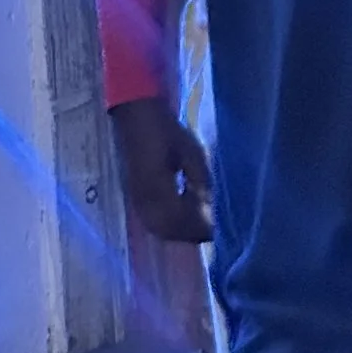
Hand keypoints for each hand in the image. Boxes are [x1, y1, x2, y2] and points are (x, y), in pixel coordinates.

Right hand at [111, 96, 213, 243]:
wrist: (139, 119)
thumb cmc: (168, 133)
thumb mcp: (193, 152)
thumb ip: (200, 181)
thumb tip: (207, 207)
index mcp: (157, 186)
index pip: (178, 219)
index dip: (197, 227)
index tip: (216, 229)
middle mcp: (143, 199)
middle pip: (167, 230)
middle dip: (189, 233)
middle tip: (210, 229)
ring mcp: (136, 200)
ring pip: (158, 229)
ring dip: (178, 232)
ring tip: (199, 224)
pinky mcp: (135, 198)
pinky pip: (151, 222)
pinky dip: (168, 227)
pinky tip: (183, 217)